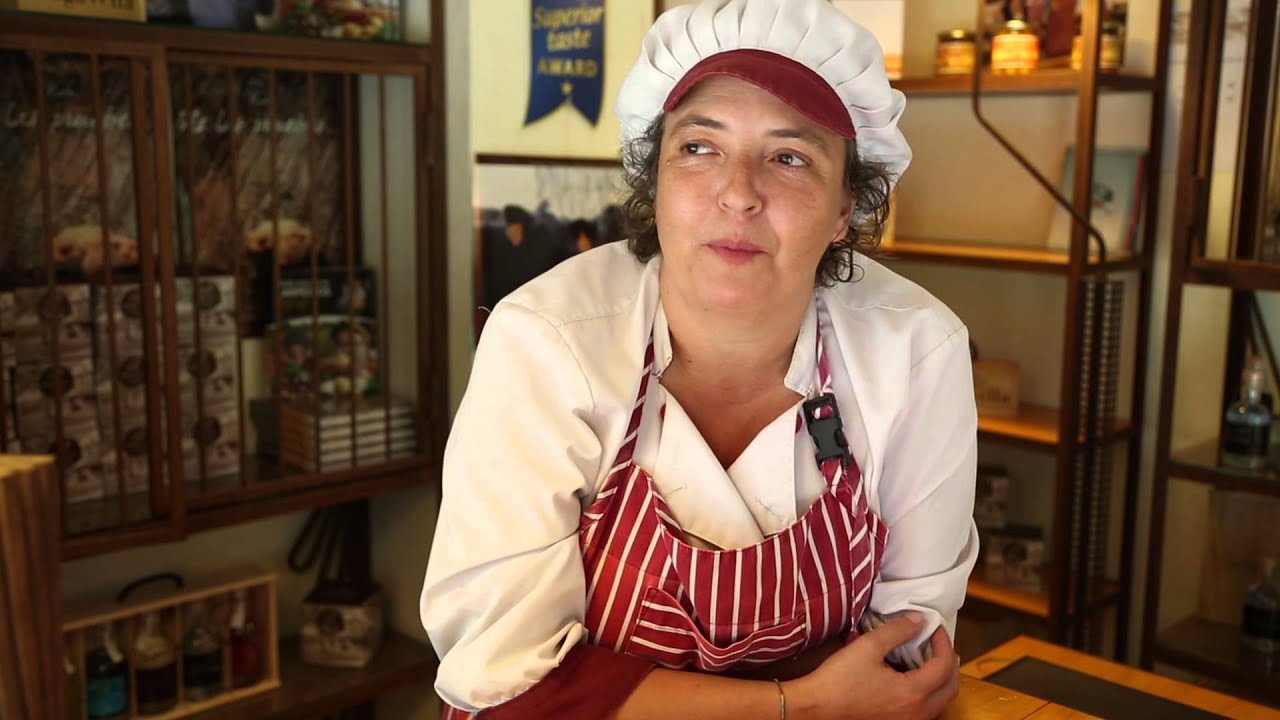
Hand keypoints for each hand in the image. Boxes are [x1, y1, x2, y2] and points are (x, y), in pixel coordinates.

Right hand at [787, 614, 959, 719]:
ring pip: (941, 701)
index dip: (943, 642)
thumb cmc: (840, 678)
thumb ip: (897, 631)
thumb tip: (919, 620)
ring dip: (943, 679)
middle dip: (950, 662)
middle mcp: (917, 713)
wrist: (816, 707)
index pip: (944, 665)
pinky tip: (917, 679)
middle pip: (951, 687)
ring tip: (933, 658)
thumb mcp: (868, 647)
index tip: (934, 627)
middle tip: (939, 642)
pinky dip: (931, 692)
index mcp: (913, 693)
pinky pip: (928, 709)